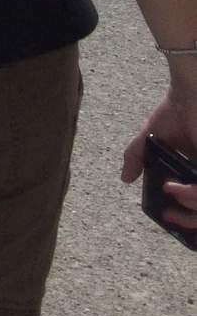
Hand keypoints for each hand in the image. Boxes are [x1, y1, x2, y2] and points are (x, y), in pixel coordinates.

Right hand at [124, 91, 196, 232]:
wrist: (189, 94)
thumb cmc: (173, 112)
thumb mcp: (150, 137)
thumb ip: (136, 156)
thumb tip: (125, 178)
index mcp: (193, 171)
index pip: (194, 202)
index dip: (186, 217)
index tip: (169, 217)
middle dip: (189, 220)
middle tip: (170, 216)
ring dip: (188, 204)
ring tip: (170, 190)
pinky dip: (191, 195)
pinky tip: (176, 188)